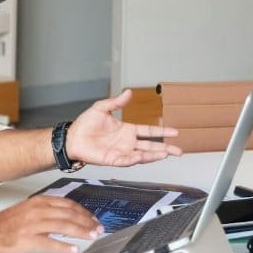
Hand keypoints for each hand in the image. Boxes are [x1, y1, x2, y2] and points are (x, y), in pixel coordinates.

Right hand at [0, 195, 102, 252]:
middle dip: (86, 221)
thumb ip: (48, 208)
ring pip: (63, 226)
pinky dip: (63, 246)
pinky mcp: (29, 239)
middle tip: (97, 228)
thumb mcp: (30, 208)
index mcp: (39, 202)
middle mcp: (38, 211)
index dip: (83, 211)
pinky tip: (72, 249)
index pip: (67, 204)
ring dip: (80, 231)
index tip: (93, 218)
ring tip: (91, 236)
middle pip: (68, 214)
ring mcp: (33, 224)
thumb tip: (66, 212)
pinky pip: (49, 242)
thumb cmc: (8, 222)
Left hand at [66, 89, 181, 165]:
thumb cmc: (85, 124)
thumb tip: (129, 91)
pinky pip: (127, 160)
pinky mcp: (114, 159)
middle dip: (165, 148)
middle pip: (151, 146)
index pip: (149, 131)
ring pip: (142, 155)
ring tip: (167, 154)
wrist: (72, 137)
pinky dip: (136, 159)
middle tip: (179, 151)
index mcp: (127, 130)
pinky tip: (144, 157)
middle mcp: (127, 142)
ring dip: (154, 155)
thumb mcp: (102, 108)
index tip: (175, 132)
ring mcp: (122, 152)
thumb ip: (117, 101)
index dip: (162, 132)